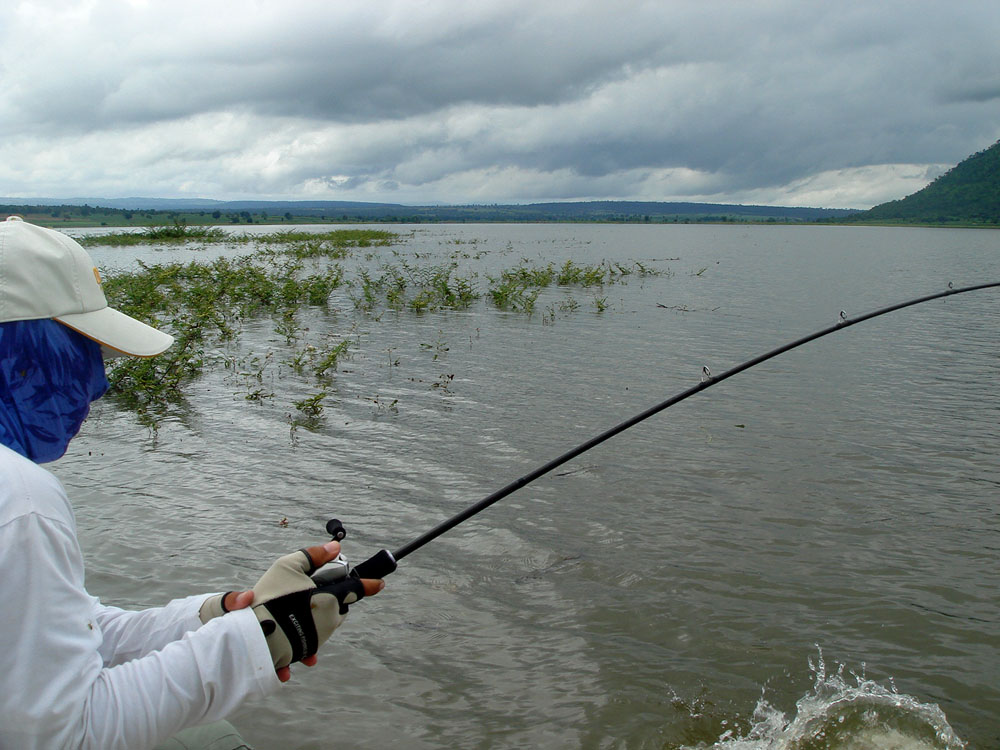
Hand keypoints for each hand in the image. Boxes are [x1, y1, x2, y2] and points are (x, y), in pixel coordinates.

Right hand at [199, 541, 383, 680]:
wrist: (253, 636)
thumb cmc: (271, 597)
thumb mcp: (288, 566)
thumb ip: (313, 555)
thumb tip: (335, 547)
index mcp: (331, 598)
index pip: (357, 589)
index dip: (369, 584)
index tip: (379, 583)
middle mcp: (330, 619)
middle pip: (340, 606)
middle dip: (333, 599)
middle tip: (312, 592)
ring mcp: (320, 637)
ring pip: (327, 622)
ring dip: (319, 615)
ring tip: (297, 609)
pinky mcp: (307, 650)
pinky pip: (313, 640)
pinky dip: (307, 634)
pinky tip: (294, 630)